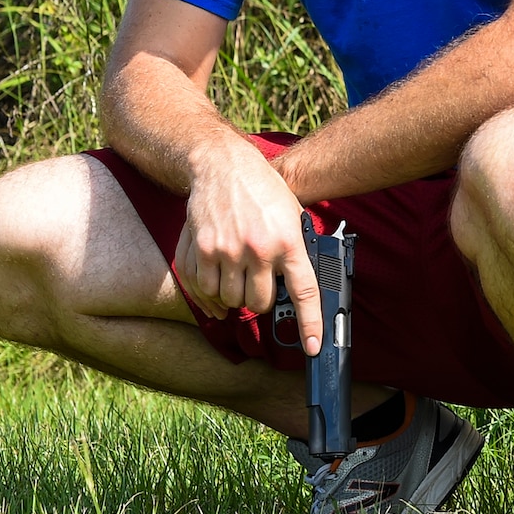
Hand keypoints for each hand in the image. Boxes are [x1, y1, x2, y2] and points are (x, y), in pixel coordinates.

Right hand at [174, 140, 324, 353]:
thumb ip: (295, 249)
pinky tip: (217, 281)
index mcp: (288, 242)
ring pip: (231, 300)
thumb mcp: (293, 216)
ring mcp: (226, 251)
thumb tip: (298, 285)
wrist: (225, 166)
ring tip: (239, 277)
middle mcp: (258, 250)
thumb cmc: (265, 191)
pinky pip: (204, 289)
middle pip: (260, 303)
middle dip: (262, 301)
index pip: (304, 292)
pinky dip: (210, 293)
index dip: (309, 324)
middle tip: (261, 286)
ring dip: (235, 296)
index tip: (311, 347)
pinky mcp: (201, 250)